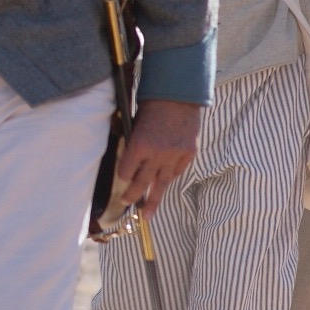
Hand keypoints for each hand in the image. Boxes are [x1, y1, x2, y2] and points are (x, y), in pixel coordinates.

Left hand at [114, 99, 199, 218]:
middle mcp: (157, 154)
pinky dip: (170, 177)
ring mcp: (175, 155)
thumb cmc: (152, 105)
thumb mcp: (135, 123)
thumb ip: (133, 144)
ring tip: (147, 214)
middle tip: (126, 204)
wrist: (179, 95)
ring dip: (153, 199)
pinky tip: (164, 184)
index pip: (126, 171)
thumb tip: (129, 163)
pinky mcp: (188, 153)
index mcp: (139, 145)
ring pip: (162, 183)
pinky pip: (176, 172)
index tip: (121, 180)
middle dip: (133, 196)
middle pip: (142, 183)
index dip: (123, 176)